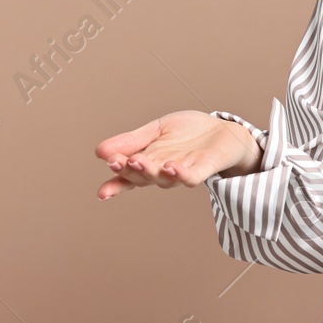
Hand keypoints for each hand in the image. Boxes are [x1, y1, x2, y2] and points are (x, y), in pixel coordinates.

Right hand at [94, 111, 259, 199]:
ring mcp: (182, 172)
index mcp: (148, 162)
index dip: (115, 186)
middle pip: (142, 178)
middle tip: (117, 161)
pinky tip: (170, 166)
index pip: (128, 178)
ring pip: (163, 179)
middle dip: (128, 171)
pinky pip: (190, 177)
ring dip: (149, 172)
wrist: (223, 129)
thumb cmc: (189, 133)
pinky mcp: (203, 169)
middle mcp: (163, 172)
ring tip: (138, 162)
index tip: (102, 193)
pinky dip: (180, 174)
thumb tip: (100, 151)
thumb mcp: (156, 130)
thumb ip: (132, 140)